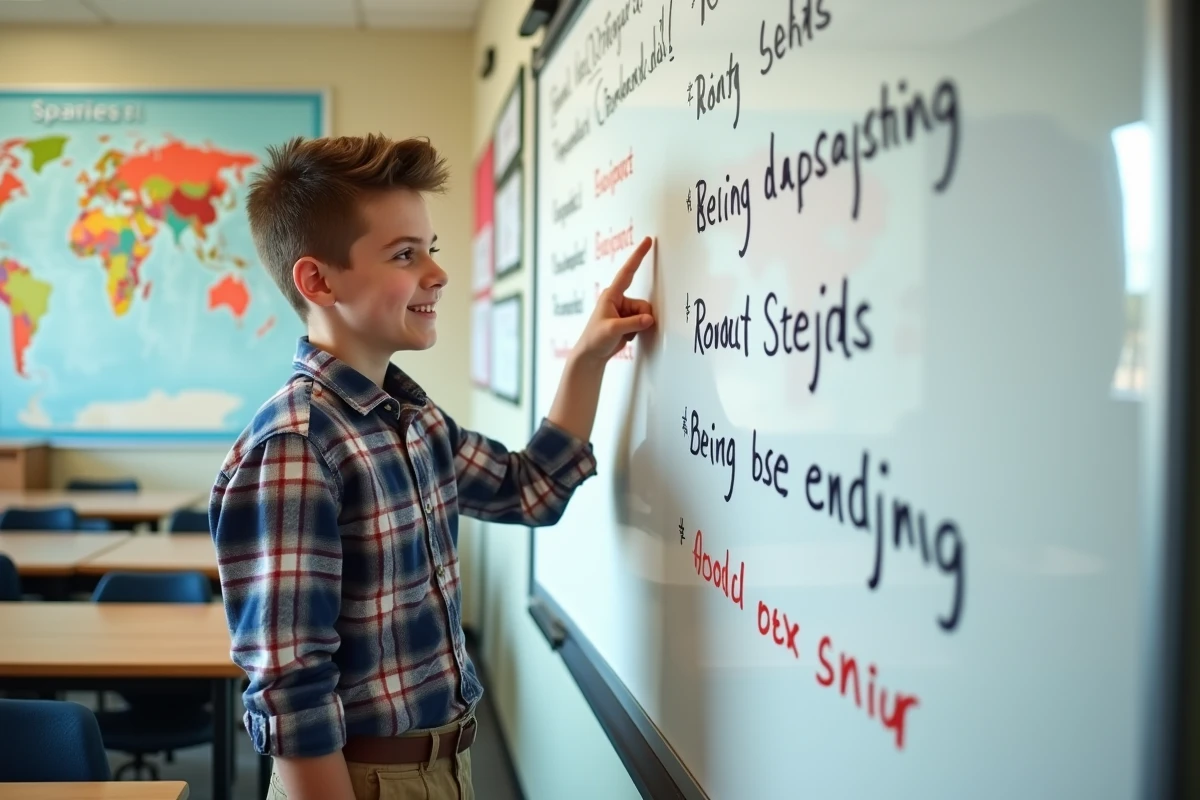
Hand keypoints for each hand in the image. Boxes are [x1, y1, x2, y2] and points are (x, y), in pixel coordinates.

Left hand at [572, 236, 655, 365]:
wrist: (592, 355)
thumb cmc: (595, 339)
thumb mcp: (613, 330)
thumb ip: (633, 323)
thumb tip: (650, 319)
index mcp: (612, 295)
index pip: (628, 272)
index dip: (638, 256)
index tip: (647, 241)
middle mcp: (619, 300)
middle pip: (643, 305)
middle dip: (641, 318)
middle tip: (627, 330)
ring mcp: (624, 311)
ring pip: (645, 315)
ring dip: (638, 326)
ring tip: (624, 333)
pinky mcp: (628, 321)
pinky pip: (642, 323)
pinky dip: (637, 331)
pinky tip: (625, 336)